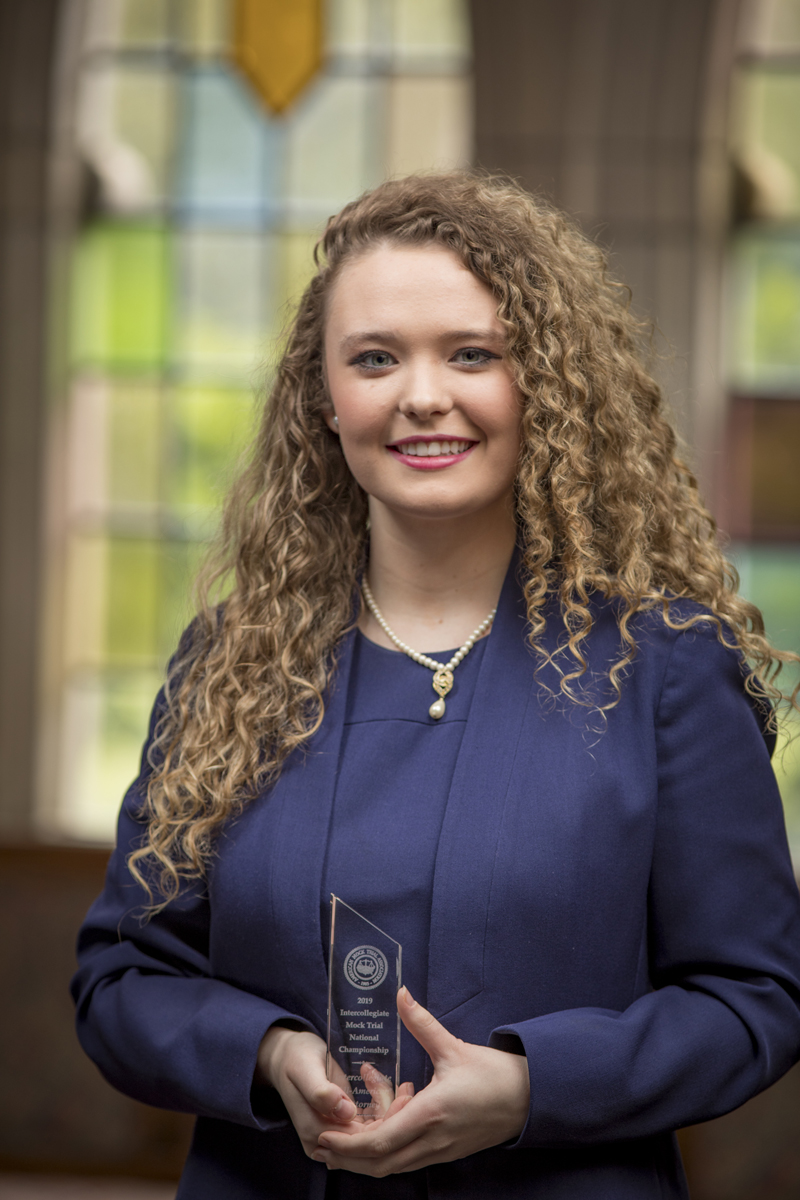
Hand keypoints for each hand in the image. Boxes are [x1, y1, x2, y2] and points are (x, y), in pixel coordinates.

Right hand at [255, 1025, 413, 1158]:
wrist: (287, 1056)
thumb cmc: (295, 1059)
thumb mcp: (305, 1069)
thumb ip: (321, 1092)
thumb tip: (344, 1112)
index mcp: (315, 1133)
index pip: (359, 1140)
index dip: (385, 1122)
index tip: (403, 1098)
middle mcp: (326, 1141)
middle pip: (370, 1138)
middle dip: (392, 1115)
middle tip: (407, 1089)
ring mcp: (337, 1134)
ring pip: (374, 1131)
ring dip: (390, 1109)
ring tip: (402, 1085)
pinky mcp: (345, 1124)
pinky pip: (371, 1123)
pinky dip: (383, 1106)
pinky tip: (384, 1084)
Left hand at [312, 987, 529, 1175]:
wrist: (529, 1099)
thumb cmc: (493, 1074)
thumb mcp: (453, 1047)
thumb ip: (421, 1023)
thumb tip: (400, 993)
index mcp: (431, 1114)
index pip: (380, 1142)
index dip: (348, 1144)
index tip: (324, 1135)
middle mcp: (433, 1140)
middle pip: (381, 1164)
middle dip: (348, 1158)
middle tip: (321, 1145)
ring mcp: (440, 1150)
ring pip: (394, 1166)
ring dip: (365, 1159)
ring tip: (341, 1145)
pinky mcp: (447, 1152)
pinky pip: (409, 1161)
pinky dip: (387, 1155)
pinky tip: (376, 1136)